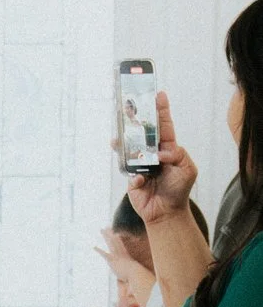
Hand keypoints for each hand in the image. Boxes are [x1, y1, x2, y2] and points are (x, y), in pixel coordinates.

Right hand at [124, 90, 197, 222]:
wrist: (166, 212)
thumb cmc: (179, 189)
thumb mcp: (188, 169)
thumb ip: (179, 155)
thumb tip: (161, 153)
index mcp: (168, 148)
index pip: (164, 126)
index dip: (161, 110)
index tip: (159, 95)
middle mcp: (152, 153)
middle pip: (143, 133)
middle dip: (136, 119)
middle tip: (130, 105)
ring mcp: (140, 164)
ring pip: (129, 149)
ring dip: (123, 142)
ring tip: (118, 137)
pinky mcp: (131, 178)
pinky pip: (128, 172)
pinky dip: (135, 176)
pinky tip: (141, 180)